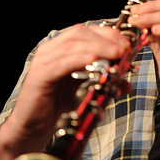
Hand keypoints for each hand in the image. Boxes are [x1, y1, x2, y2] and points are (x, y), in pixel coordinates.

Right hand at [4, 24, 130, 150]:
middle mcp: (50, 50)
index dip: (108, 33)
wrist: (33, 128)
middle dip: (106, 38)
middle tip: (124, 48)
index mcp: (60, 48)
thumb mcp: (86, 91)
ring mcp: (43, 61)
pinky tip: (94, 60)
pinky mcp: (39, 76)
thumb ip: (104, 82)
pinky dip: (79, 59)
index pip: (86, 31)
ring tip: (117, 54)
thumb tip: (126, 83)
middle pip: (80, 33)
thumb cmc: (58, 107)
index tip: (126, 43)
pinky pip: (61, 63)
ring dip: (99, 47)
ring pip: (73, 45)